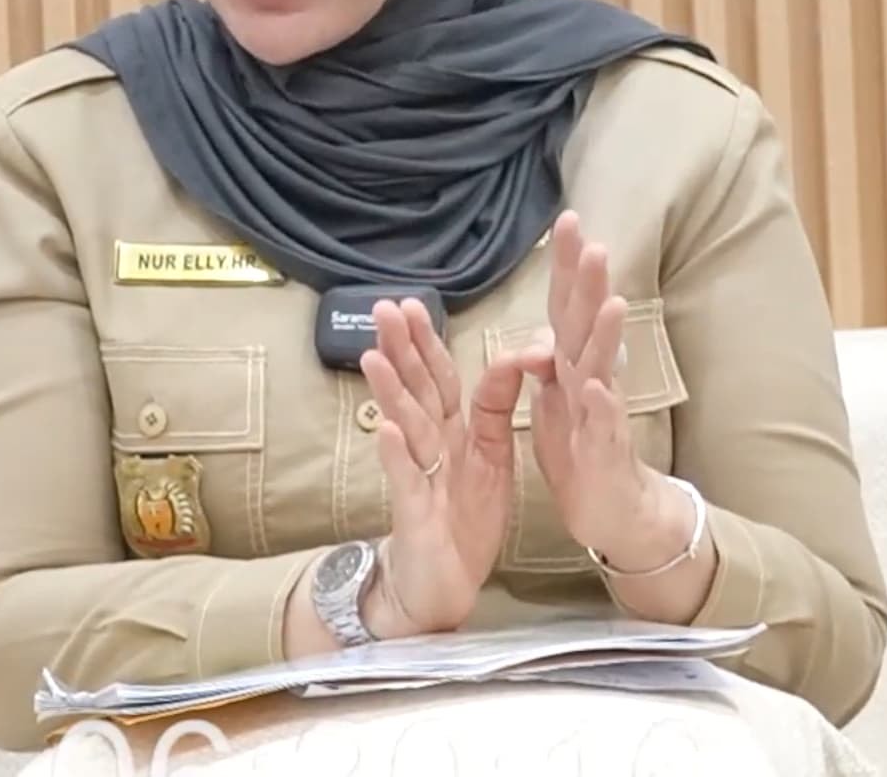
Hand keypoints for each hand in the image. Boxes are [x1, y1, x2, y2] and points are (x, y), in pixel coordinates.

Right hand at [358, 297, 525, 635]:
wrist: (445, 582)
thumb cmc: (465, 517)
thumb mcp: (492, 456)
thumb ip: (496, 406)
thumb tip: (513, 353)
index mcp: (453, 431)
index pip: (439, 378)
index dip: (427, 343)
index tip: (414, 304)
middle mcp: (431, 447)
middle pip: (415, 391)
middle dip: (400, 350)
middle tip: (382, 308)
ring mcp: (419, 477)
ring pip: (405, 427)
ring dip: (390, 392)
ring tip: (374, 355)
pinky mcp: (415, 513)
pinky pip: (406, 480)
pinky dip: (396, 455)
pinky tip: (386, 429)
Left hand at [511, 211, 670, 559]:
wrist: (612, 510)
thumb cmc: (581, 450)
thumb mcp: (553, 402)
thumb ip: (546, 362)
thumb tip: (536, 328)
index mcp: (569, 365)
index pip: (566, 306)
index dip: (567, 266)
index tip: (568, 220)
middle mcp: (588, 379)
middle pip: (587, 323)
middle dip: (590, 284)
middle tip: (594, 241)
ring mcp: (600, 413)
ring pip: (602, 368)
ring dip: (606, 335)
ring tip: (613, 301)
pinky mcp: (604, 451)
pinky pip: (602, 427)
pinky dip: (600, 407)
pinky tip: (597, 387)